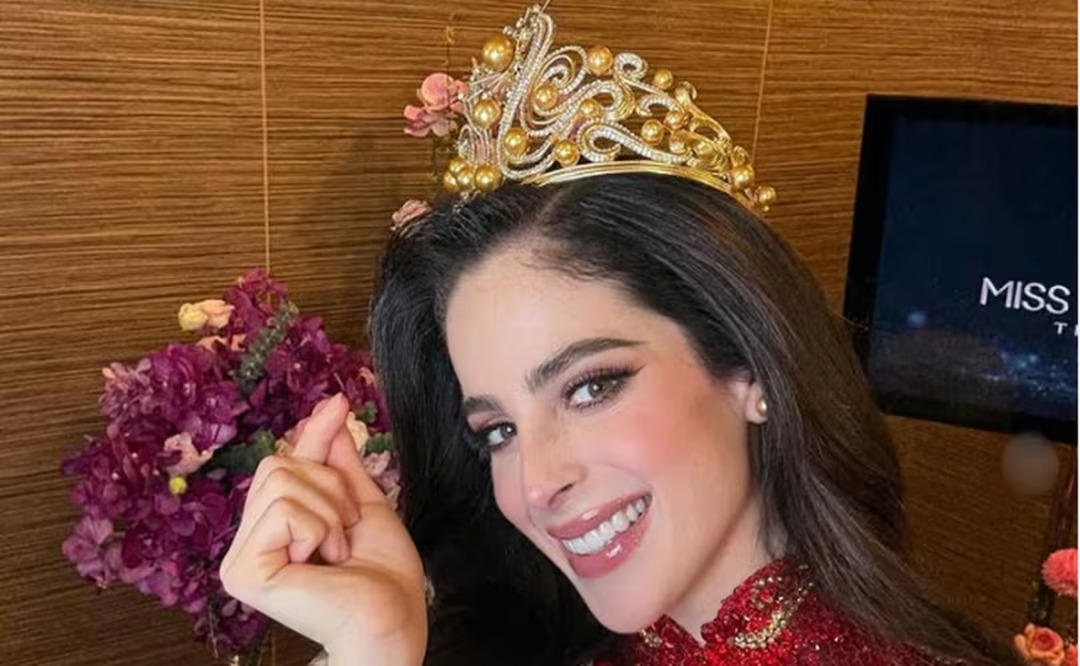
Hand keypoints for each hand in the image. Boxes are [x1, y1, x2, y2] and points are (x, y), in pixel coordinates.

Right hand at [221, 394, 426, 665]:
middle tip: (346, 532)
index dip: (314, 432)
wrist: (394, 618)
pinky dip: (318, 528)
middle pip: (278, 465)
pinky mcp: (243, 573)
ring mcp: (240, 559)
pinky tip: (323, 563)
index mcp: (272, 528)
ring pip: (280, 481)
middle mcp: (247, 543)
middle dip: (330, 489)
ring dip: (328, 512)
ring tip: (337, 551)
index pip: (284, 463)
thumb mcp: (361, 502)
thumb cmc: (383, 573)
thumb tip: (332, 406)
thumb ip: (338, 461)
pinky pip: (284, 510)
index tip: (340, 401)